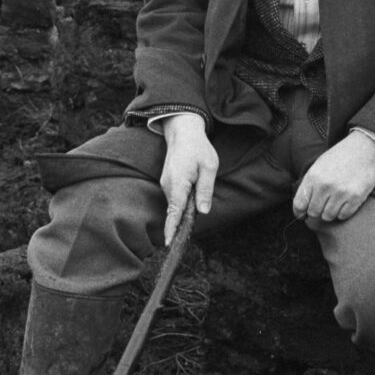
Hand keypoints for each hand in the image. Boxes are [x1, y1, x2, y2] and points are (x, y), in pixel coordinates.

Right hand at [158, 114, 217, 242]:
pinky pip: (176, 197)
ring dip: (188, 205)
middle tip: (200, 204)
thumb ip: (205, 190)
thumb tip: (202, 212)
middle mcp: (168, 186)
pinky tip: (194, 187)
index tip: (169, 243)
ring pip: (177, 203)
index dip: (172, 228)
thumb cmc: (198, 148)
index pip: (174, 212)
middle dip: (186, 217)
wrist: (183, 132)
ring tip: (199, 184)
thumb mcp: (209, 167)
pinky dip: (184, 199)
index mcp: (178, 183)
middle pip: (177, 210)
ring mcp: (166, 184)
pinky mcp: (168, 183)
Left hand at [292, 131, 374, 228]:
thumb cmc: (340, 156)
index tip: (302, 214)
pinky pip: (343, 215)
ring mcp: (341, 193)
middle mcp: (325, 186)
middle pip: (313, 212)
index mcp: (313, 176)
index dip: (299, 212)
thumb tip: (301, 208)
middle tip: (322, 204)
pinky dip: (343, 212)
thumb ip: (309, 185)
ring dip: (329, 212)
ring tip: (334, 201)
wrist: (365, 147)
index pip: (299, 204)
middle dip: (316, 210)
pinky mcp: (356, 197)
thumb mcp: (319, 165)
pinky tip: (344, 202)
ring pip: (328, 216)